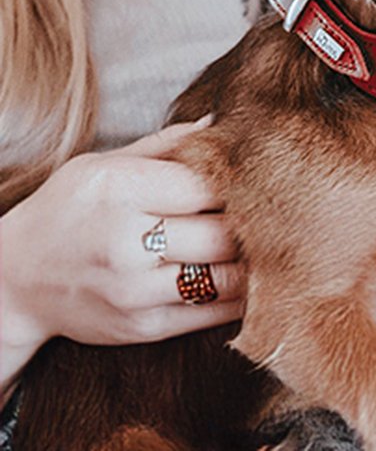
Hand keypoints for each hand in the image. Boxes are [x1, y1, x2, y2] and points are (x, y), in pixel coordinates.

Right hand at [1, 120, 243, 393]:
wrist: (15, 281)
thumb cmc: (67, 210)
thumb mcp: (102, 164)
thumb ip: (165, 145)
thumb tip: (218, 123)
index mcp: (119, 189)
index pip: (206, 182)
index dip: (238, 179)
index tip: (255, 176)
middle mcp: (126, 242)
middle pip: (223, 230)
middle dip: (254, 220)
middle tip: (273, 209)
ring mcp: (135, 291)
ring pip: (226, 276)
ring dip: (255, 260)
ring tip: (270, 242)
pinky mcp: (143, 328)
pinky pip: (211, 314)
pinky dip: (241, 297)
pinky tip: (253, 279)